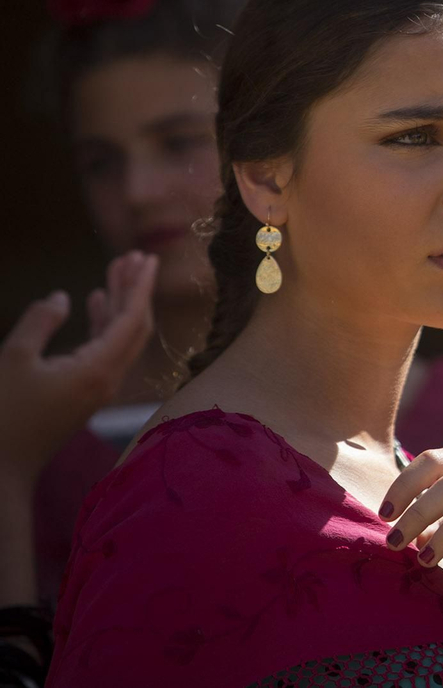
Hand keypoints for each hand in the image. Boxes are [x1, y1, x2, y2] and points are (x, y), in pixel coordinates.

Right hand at [0, 251, 159, 484]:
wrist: (2, 468)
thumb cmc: (3, 414)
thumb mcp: (15, 359)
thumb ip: (41, 322)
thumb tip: (64, 297)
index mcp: (99, 370)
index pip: (132, 320)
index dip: (140, 286)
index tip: (147, 258)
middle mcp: (109, 379)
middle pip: (135, 326)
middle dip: (135, 289)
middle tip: (134, 256)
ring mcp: (100, 388)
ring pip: (120, 337)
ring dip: (119, 303)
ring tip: (117, 268)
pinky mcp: (86, 393)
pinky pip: (105, 350)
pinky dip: (103, 324)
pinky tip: (94, 302)